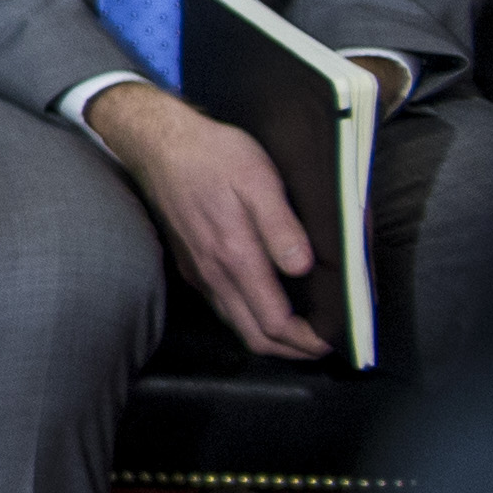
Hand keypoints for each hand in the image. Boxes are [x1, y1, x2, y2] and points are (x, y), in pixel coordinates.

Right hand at [86, 82, 326, 359]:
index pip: (274, 322)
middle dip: (291, 350)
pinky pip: (223, 305)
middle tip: (323, 344)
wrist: (158, 143)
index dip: (307, 341)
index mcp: (235, 256)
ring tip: (302, 330)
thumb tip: (303, 269)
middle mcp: (214, 273)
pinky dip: (249, 317)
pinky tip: (266, 301)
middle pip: (254, 336)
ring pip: (237, 324)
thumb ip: (280, 227)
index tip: (334, 339)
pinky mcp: (191, 263)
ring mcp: (200, 271)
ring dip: (270, 336)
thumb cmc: (213, 156)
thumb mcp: (257, 180)